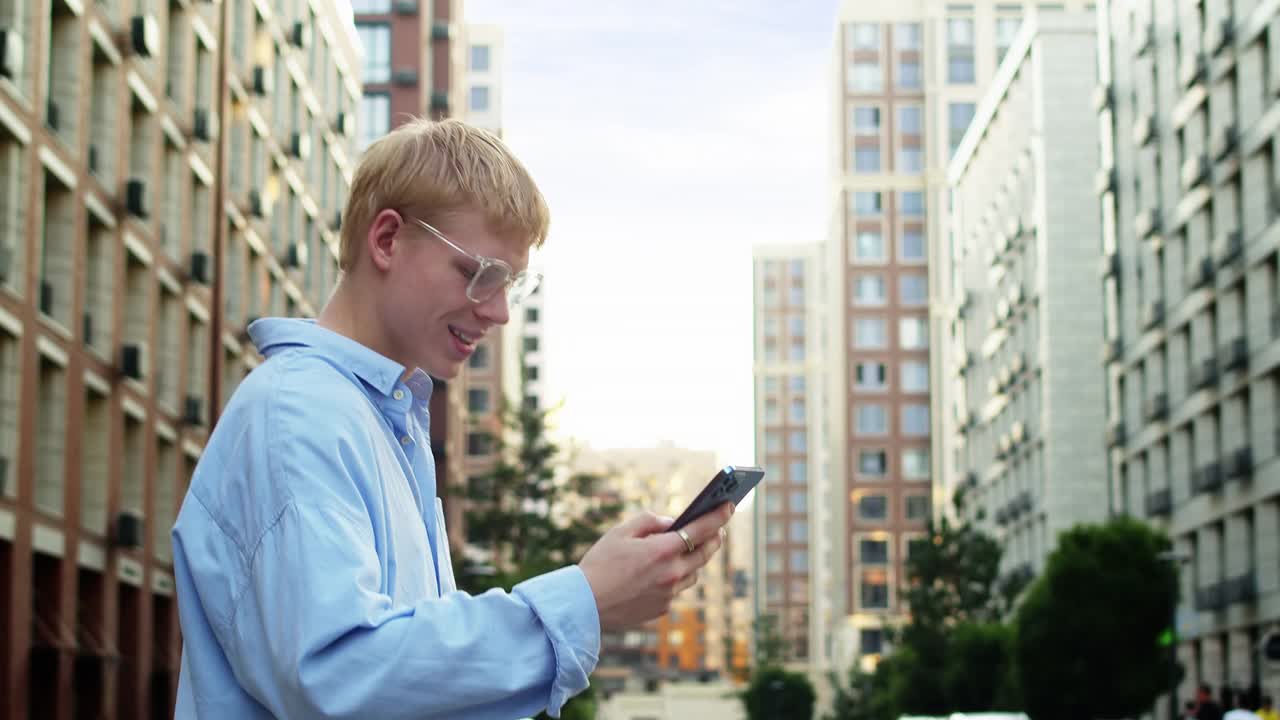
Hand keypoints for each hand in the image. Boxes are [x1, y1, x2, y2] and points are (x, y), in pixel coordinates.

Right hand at [578, 503, 732, 630]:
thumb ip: (649, 521)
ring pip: (693, 573)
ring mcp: (669, 594)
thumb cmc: (599, 564)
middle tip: (718, 528)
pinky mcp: (662, 609)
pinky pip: (676, 589)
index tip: (729, 505)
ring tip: (689, 549)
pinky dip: (674, 578)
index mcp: (662, 551)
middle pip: (706, 553)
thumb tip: (671, 523)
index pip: (701, 529)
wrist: (584, 606)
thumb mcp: (620, 532)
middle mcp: (672, 574)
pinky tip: (660, 573)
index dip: (718, 516)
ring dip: (694, 560)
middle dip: (714, 538)